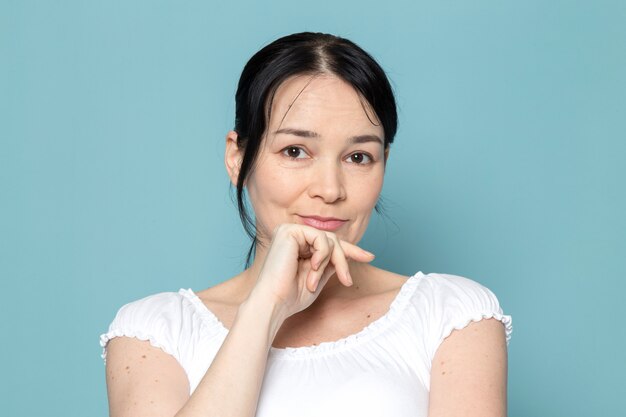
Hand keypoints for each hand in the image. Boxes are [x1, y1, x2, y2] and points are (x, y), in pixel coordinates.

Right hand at [250, 223, 374, 319]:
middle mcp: (292, 235)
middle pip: (332, 240)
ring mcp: (290, 231)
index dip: (350, 250)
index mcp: (297, 245)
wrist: (274, 303)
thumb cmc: (291, 296)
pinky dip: (322, 254)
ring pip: (329, 239)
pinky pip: (321, 238)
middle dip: (343, 260)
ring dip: (330, 262)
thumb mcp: (318, 277)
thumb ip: (331, 263)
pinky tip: (312, 267)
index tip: (370, 257)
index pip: (329, 244)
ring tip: (315, 281)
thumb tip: (351, 253)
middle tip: (346, 280)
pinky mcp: (289, 230)